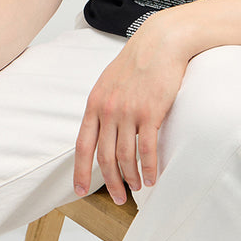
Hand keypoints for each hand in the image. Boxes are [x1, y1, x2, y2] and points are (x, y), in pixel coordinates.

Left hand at [73, 13, 189, 204]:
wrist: (161, 42)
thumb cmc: (139, 59)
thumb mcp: (110, 80)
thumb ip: (103, 103)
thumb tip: (101, 127)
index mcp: (95, 102)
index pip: (83, 145)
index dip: (80, 171)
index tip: (79, 191)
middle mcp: (108, 110)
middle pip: (105, 157)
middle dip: (110, 182)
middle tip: (119, 198)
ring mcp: (129, 112)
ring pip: (126, 157)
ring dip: (131, 178)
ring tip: (138, 188)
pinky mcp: (150, 112)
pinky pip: (147, 149)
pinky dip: (149, 168)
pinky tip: (153, 177)